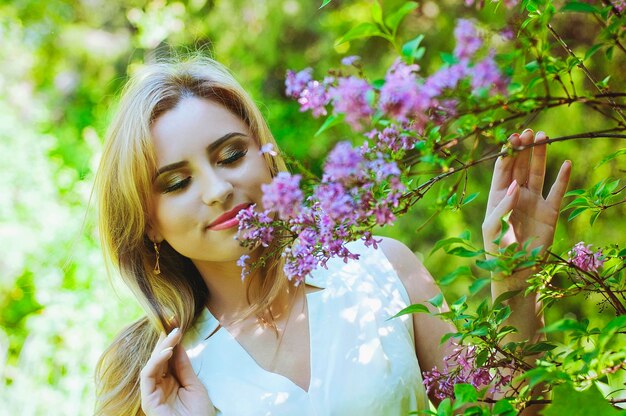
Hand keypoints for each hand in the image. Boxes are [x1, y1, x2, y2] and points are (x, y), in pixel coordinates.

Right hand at [140, 328, 214, 415]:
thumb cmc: (199, 415)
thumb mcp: (194, 385)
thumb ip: (184, 366)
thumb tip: (177, 345)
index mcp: (169, 382)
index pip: (167, 359)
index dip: (171, 342)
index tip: (178, 324)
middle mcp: (159, 386)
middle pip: (158, 359)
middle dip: (166, 340)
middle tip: (175, 324)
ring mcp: (152, 393)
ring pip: (151, 364)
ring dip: (162, 348)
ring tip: (174, 335)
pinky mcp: (148, 400)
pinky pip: (147, 376)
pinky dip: (156, 362)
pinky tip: (167, 352)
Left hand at [482, 129, 571, 267]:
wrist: (515, 273)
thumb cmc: (497, 251)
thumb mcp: (493, 227)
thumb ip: (503, 206)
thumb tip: (516, 185)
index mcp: (498, 197)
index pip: (503, 170)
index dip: (508, 154)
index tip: (513, 138)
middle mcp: (516, 196)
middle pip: (521, 166)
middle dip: (524, 148)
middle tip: (530, 131)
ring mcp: (534, 202)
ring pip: (538, 173)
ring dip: (540, 155)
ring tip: (543, 136)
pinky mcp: (550, 212)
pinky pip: (557, 191)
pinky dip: (562, 178)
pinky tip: (566, 163)